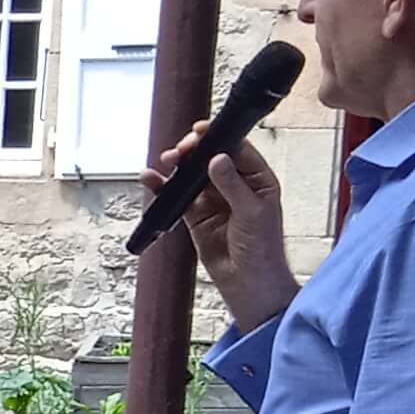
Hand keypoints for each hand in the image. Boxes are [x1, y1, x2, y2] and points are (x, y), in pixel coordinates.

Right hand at [146, 126, 298, 330]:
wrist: (248, 282)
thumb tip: (217, 159)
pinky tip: (151, 179)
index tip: (200, 131)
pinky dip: (163, 187)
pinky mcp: (196, 214)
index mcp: (257, 179)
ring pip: (191, 174)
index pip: (237, 150)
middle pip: (210, 158)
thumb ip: (233, 184)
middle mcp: (235, 185)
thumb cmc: (262, 249)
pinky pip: (177, 195)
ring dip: (177, 166)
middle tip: (180, 151)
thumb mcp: (252, 212)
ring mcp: (214, 199)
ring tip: (166, 162)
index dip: (218, 138)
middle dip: (193, 151)